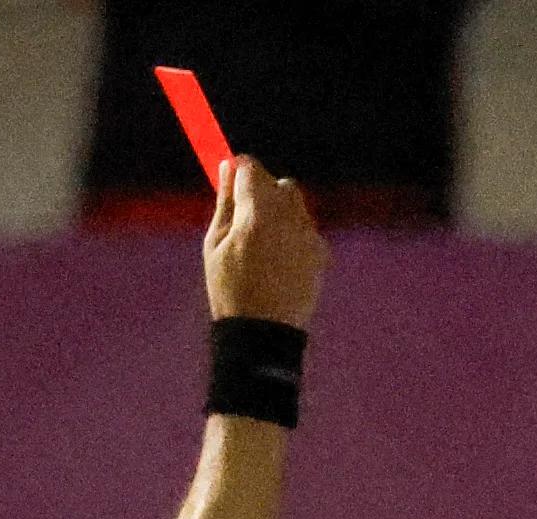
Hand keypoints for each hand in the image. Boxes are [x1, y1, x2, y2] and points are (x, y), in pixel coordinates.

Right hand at [206, 156, 327, 329]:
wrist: (263, 335)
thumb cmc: (230, 289)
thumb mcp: (215, 244)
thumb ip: (225, 201)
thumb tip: (228, 166)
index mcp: (256, 213)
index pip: (250, 168)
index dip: (238, 170)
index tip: (231, 177)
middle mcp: (287, 218)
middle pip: (276, 181)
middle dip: (261, 190)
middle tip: (244, 215)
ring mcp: (308, 234)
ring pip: (295, 203)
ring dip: (279, 210)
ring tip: (262, 241)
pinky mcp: (321, 251)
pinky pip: (306, 227)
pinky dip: (293, 233)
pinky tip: (278, 260)